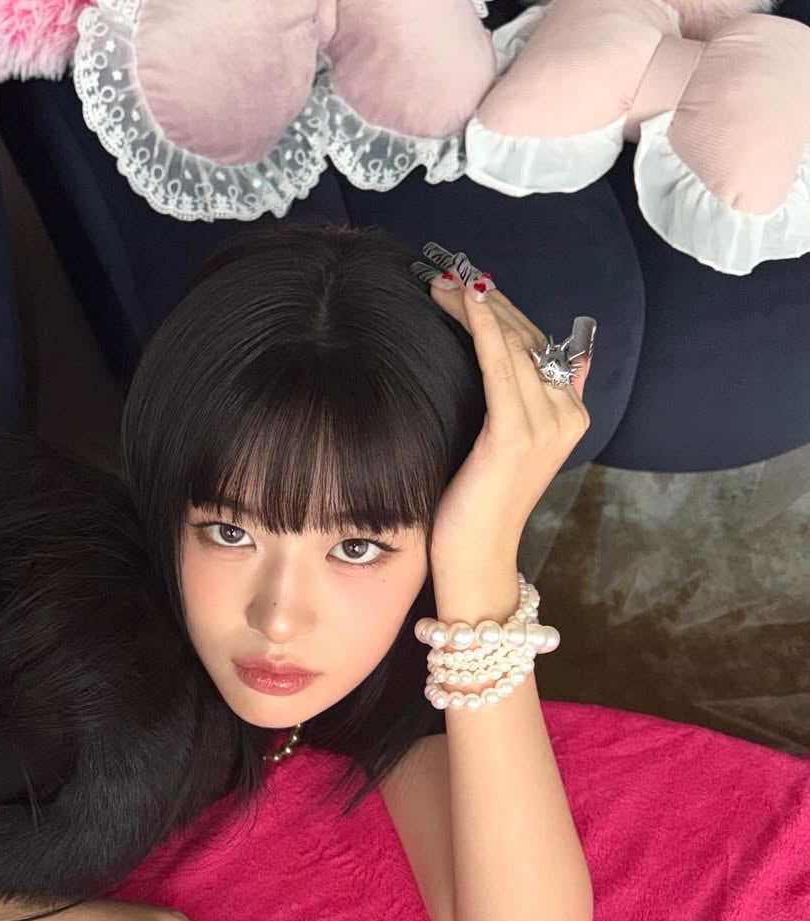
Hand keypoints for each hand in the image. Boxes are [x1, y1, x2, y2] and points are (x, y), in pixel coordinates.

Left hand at [426, 268, 592, 566]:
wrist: (476, 556)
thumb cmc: (480, 503)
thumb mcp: (508, 444)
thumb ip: (530, 400)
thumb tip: (553, 358)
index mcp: (570, 414)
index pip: (538, 344)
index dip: (502, 310)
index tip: (466, 285)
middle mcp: (566, 414)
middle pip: (527, 337)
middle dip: (486, 301)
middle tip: (445, 274)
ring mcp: (546, 424)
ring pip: (513, 344)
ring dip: (475, 306)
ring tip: (441, 282)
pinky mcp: (515, 434)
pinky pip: (499, 364)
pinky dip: (482, 327)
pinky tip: (462, 302)